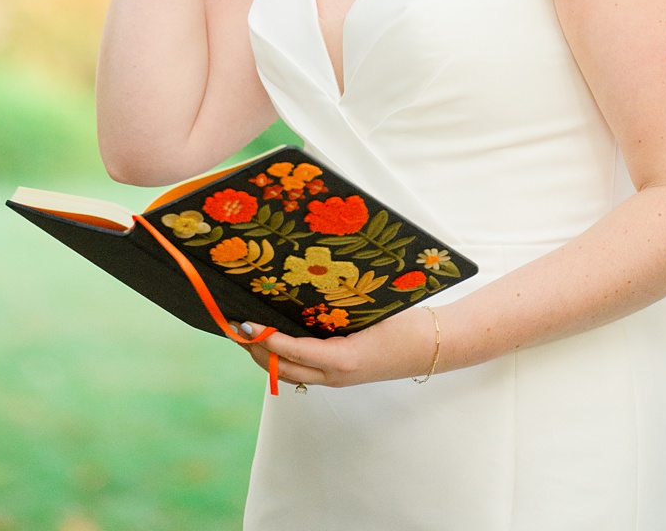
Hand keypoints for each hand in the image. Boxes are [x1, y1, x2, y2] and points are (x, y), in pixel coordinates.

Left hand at [235, 304, 440, 389]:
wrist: (432, 347)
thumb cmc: (404, 324)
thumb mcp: (368, 311)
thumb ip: (333, 306)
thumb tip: (296, 286)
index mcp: (343, 360)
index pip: (293, 352)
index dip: (265, 340)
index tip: (244, 325)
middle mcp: (336, 376)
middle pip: (283, 369)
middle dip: (255, 351)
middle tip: (233, 328)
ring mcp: (337, 379)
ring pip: (290, 374)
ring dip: (265, 357)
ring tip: (244, 334)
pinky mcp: (340, 375)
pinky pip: (303, 371)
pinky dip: (282, 359)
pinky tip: (272, 340)